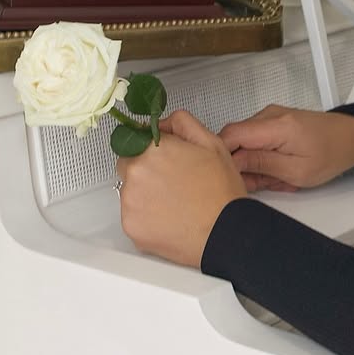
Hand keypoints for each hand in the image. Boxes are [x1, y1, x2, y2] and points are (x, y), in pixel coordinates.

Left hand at [118, 109, 245, 267]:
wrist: (225, 232)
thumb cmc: (221, 192)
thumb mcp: (211, 142)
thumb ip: (181, 122)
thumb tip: (161, 123)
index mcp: (154, 148)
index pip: (134, 139)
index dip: (149, 148)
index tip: (158, 157)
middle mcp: (136, 172)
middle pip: (128, 164)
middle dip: (145, 170)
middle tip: (172, 182)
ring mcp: (130, 201)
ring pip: (130, 191)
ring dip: (145, 194)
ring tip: (174, 202)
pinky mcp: (130, 226)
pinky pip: (132, 215)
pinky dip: (146, 216)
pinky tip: (169, 217)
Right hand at [219, 104, 353, 191]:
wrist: (352, 137)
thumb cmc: (332, 153)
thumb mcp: (296, 171)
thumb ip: (261, 166)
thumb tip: (232, 164)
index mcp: (275, 125)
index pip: (230, 135)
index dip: (221, 157)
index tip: (225, 176)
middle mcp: (269, 115)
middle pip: (234, 139)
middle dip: (241, 165)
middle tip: (262, 182)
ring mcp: (270, 116)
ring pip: (244, 143)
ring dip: (253, 164)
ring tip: (277, 176)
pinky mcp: (273, 122)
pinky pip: (255, 141)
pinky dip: (262, 158)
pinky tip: (278, 168)